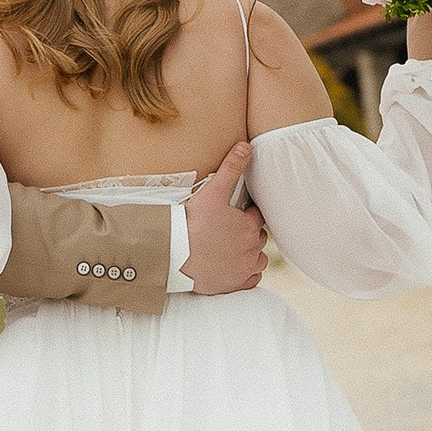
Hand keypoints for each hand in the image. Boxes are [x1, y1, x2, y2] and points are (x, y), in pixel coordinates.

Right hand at [185, 139, 267, 295]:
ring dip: (249, 254)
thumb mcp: (212, 192)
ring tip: (230, 248)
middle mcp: (252, 249)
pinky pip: (251, 280)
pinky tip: (231, 267)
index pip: (256, 217)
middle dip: (247, 233)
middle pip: (258, 238)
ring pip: (258, 259)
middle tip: (227, 230)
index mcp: (249, 226)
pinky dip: (245, 274)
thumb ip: (231, 168)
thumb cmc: (192, 223)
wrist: (173, 255)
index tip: (232, 214)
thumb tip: (246, 146)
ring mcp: (244, 269)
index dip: (245, 214)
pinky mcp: (235, 285)